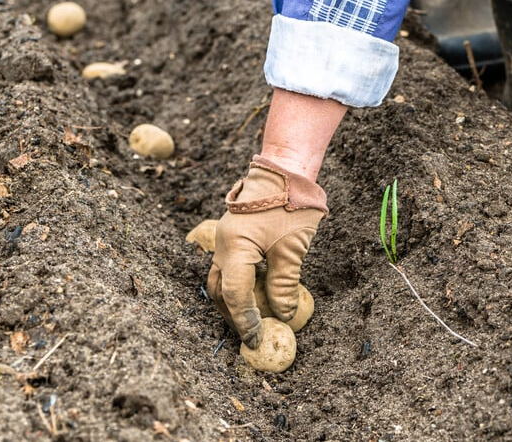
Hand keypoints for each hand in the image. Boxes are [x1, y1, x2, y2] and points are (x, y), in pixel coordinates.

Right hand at [207, 155, 326, 348]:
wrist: (285, 168)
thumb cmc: (291, 205)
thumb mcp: (291, 249)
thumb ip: (284, 285)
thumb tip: (283, 316)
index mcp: (234, 249)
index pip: (234, 294)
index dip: (245, 321)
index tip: (257, 340)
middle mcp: (222, 245)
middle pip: (219, 290)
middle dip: (233, 314)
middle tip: (252, 333)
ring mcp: (226, 239)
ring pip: (221, 278)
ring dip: (234, 299)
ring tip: (253, 318)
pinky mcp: (234, 235)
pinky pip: (230, 266)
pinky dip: (240, 283)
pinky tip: (257, 292)